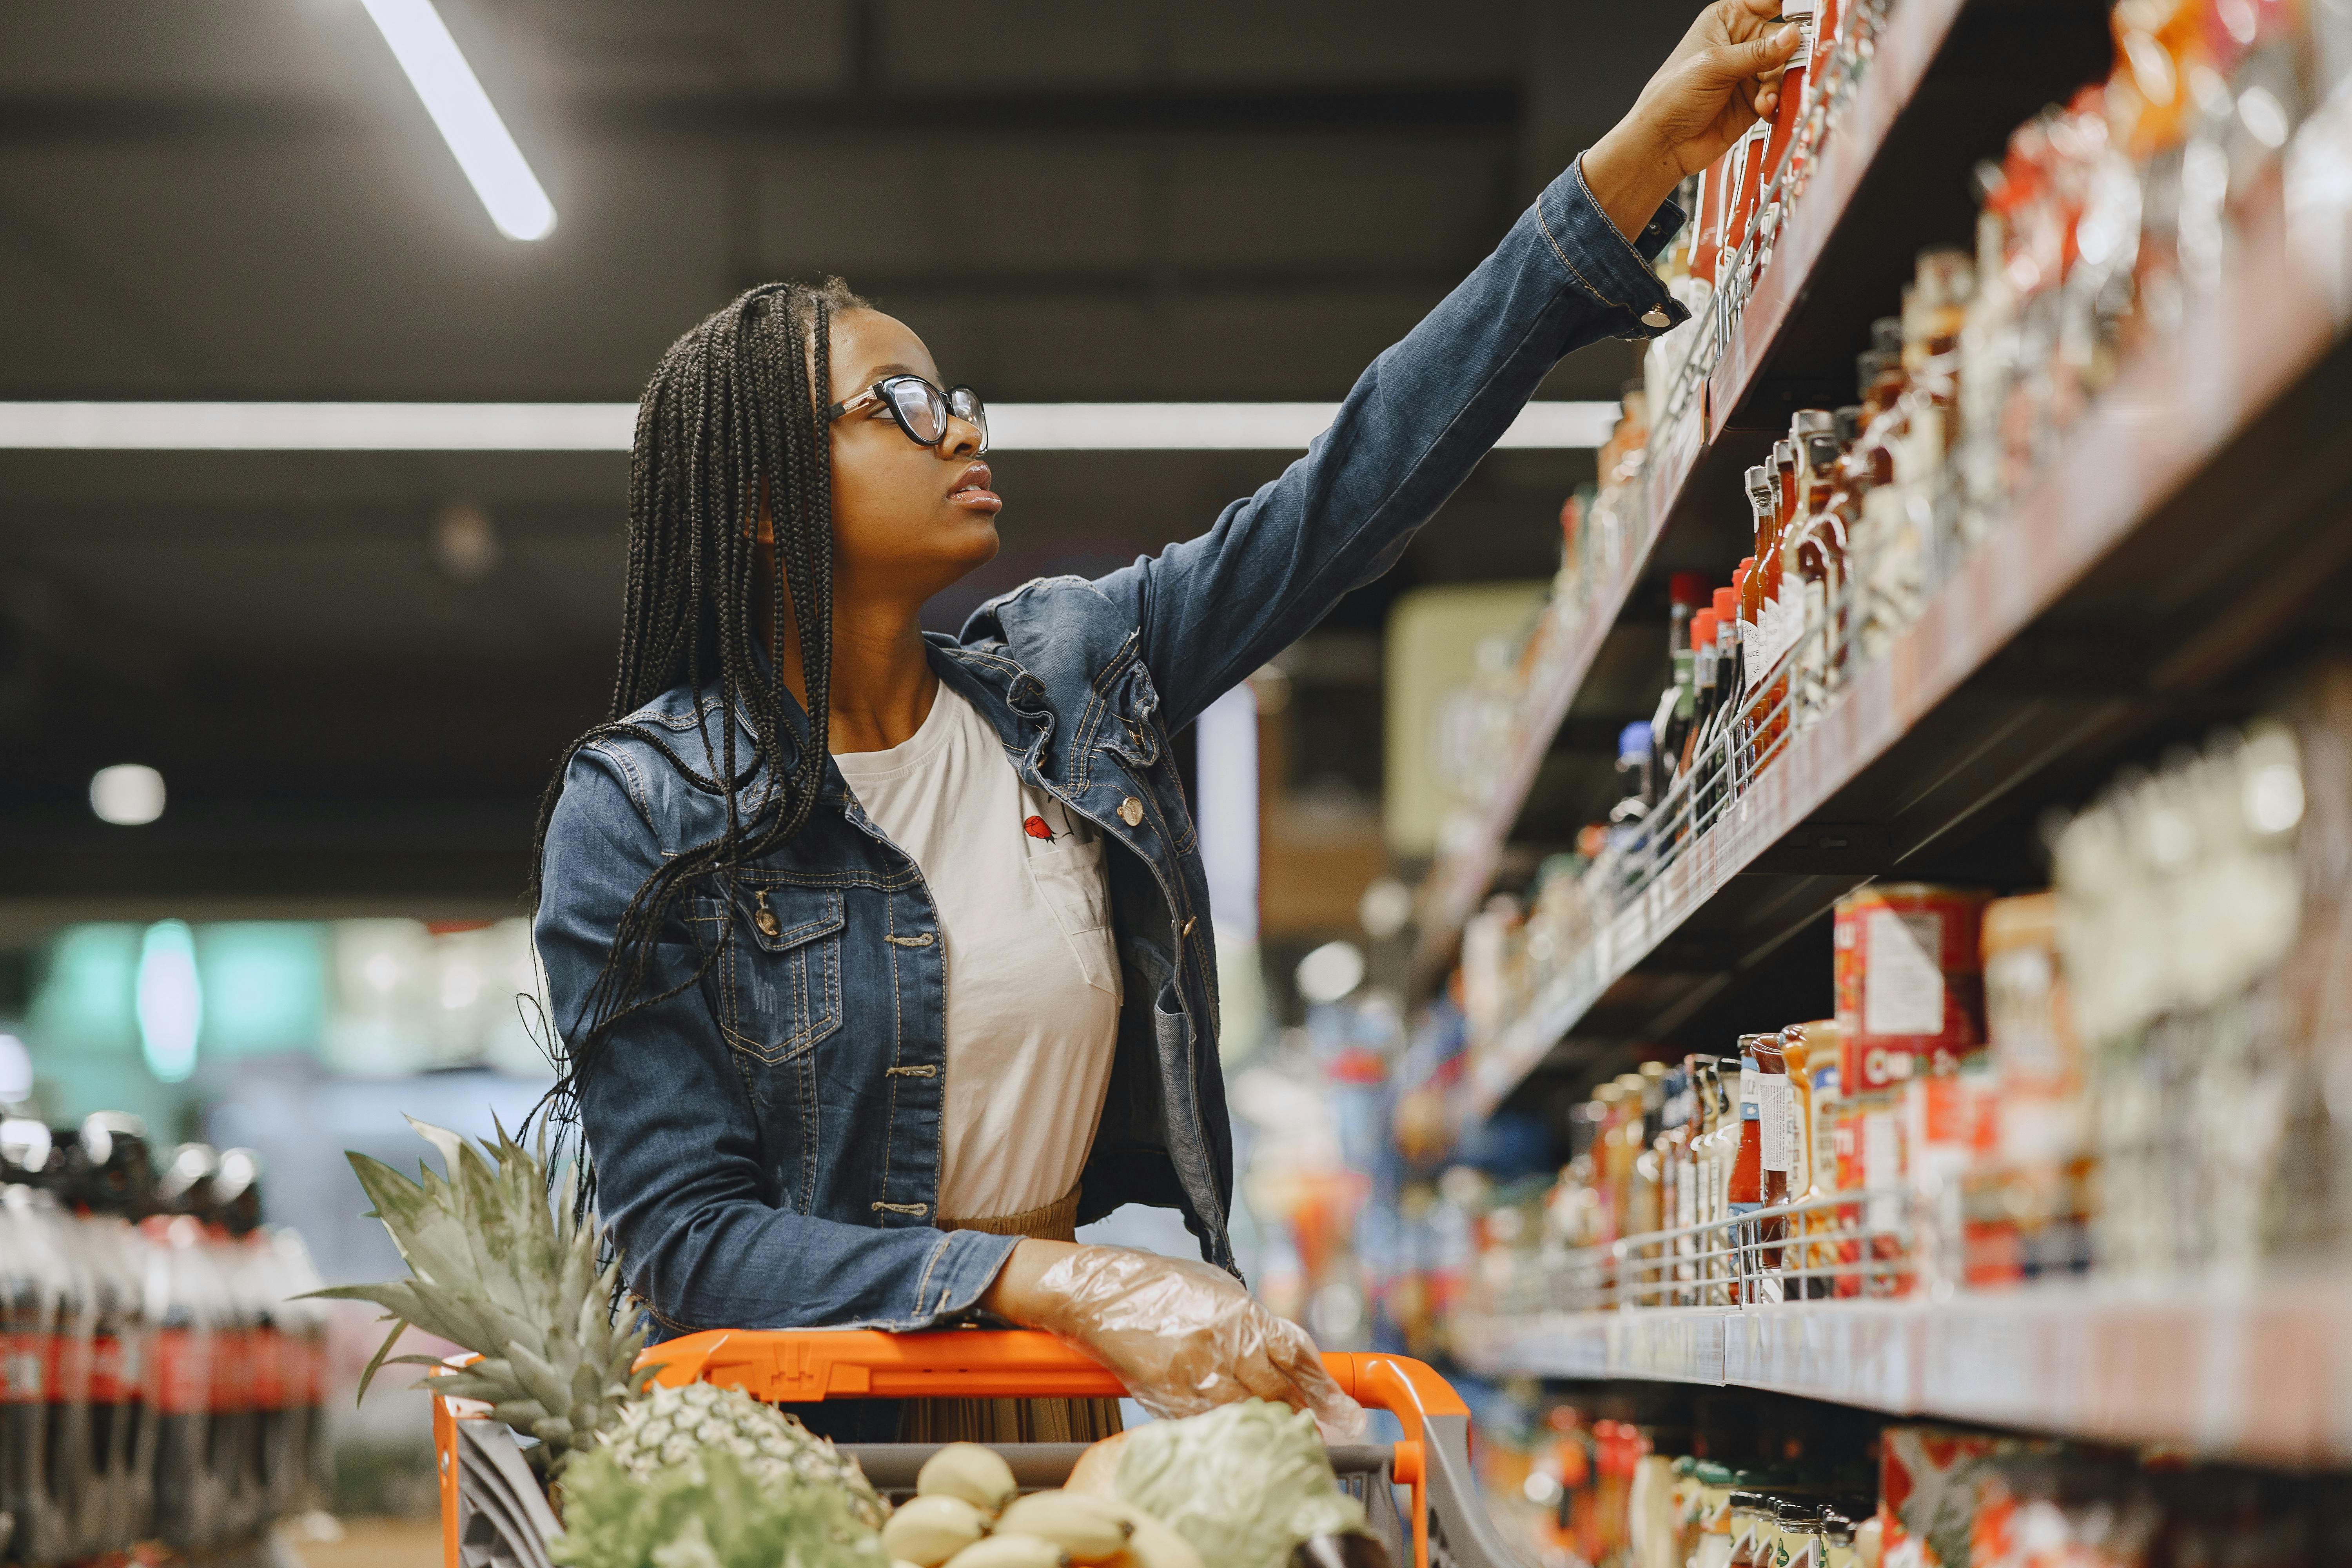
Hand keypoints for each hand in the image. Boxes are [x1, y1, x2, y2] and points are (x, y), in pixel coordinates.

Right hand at [984, 1240, 1366, 1439]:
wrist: (1100, 1293)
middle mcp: (1221, 1340)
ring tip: (1284, 1436)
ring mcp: (1193, 1369)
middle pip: (1277, 1389)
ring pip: (1245, 1411)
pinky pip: (1208, 1420)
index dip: (1322, 1385)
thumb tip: (1286, 1353)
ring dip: (1267, 1424)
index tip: (1342, 1408)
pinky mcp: (1167, 1393)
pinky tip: (1238, 1434)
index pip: (1295, 1352)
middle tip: (1319, 1430)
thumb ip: (1252, 1321)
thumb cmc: (1160, 1287)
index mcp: (1239, 1310)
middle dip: (1301, 1412)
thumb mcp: (1216, 1290)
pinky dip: (1226, 1428)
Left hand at [1583, 0, 1804, 240]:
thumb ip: (1757, 52)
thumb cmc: (1671, 97)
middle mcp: (1740, 43)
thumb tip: (1792, 36)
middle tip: (1786, 67)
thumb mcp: (1715, 66)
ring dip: (1778, 84)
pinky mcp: (1755, 100)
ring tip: (1764, 98)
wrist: (1663, 144)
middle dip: (1788, 55)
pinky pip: (1779, 94)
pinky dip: (1776, 102)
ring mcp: (1749, 72)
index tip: (1805, 18)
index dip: (1791, 6)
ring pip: (1784, 68)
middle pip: (1784, 38)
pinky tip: (1764, 108)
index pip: (1769, 3)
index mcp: (1727, 20)